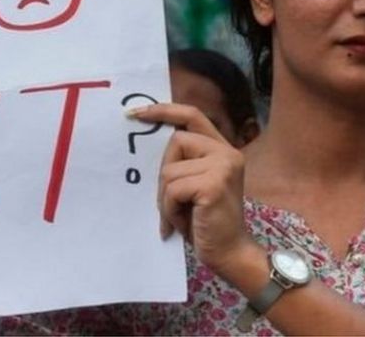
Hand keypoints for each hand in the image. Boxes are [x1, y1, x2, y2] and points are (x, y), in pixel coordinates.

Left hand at [129, 103, 255, 275]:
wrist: (229, 253)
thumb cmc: (206, 222)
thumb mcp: (193, 185)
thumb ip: (182, 162)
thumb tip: (145, 142)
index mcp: (222, 149)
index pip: (192, 115)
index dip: (163, 110)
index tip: (134, 113)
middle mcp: (227, 152)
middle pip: (175, 141)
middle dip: (165, 173)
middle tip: (171, 202)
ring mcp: (223, 166)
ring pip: (170, 170)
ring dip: (167, 199)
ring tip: (181, 216)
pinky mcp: (214, 184)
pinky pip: (172, 189)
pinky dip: (170, 209)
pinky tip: (183, 223)